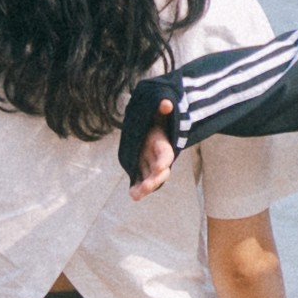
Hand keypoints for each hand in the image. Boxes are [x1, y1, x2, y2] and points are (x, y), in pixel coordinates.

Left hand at [117, 77, 183, 196]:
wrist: (150, 130)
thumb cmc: (154, 122)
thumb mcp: (157, 115)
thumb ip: (161, 110)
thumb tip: (165, 103)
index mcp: (162, 144)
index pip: (165, 154)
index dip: (163, 160)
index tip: (160, 168)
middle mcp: (159, 158)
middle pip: (160, 172)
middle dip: (154, 179)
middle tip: (147, 186)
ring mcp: (150, 166)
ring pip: (150, 180)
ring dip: (145, 187)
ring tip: (136, 195)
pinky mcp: (142, 170)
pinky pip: (140, 181)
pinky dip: (137, 189)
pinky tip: (132, 194)